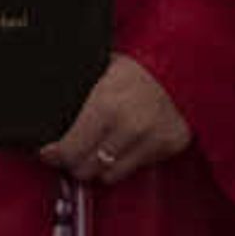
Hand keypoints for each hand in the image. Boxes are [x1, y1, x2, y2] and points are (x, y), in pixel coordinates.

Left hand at [41, 52, 192, 183]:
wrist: (185, 60)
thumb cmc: (139, 63)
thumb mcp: (101, 71)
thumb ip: (79, 99)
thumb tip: (52, 125)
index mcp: (105, 105)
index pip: (69, 151)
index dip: (54, 154)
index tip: (49, 153)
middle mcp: (129, 127)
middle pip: (86, 169)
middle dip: (75, 162)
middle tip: (74, 151)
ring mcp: (152, 139)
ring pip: (109, 176)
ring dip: (101, 166)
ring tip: (100, 148)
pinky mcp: (170, 146)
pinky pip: (137, 168)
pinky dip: (127, 160)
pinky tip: (126, 143)